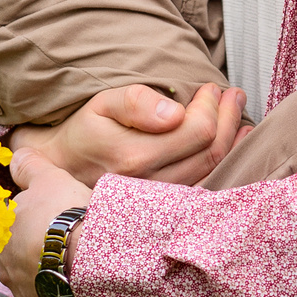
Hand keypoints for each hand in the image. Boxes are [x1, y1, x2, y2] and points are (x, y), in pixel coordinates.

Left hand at [0, 144, 94, 296]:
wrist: (89, 258)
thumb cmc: (65, 213)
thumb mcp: (47, 177)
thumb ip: (29, 166)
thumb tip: (15, 154)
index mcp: (3, 239)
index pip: (16, 231)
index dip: (38, 224)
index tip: (59, 222)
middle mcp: (7, 273)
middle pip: (25, 261)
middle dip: (42, 254)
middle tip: (71, 244)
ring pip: (40, 286)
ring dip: (54, 279)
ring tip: (81, 268)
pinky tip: (85, 289)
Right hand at [8, 82, 246, 188]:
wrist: (60, 168)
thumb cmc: (83, 129)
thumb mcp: (101, 103)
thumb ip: (136, 102)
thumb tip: (174, 113)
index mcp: (135, 156)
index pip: (197, 132)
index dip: (212, 107)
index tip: (211, 87)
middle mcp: (149, 185)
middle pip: (210, 152)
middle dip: (228, 119)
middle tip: (231, 94)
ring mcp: (156, 202)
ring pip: (211, 172)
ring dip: (231, 140)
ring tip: (237, 114)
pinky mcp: (160, 209)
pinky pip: (203, 189)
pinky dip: (222, 164)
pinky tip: (231, 145)